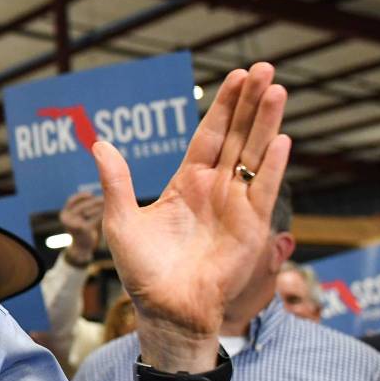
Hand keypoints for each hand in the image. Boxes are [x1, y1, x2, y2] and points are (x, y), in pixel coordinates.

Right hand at [59, 192, 102, 263]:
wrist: (81, 248)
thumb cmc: (83, 229)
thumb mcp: (78, 218)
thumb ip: (83, 207)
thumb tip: (95, 193)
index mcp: (64, 214)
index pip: (71, 201)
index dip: (81, 196)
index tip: (91, 194)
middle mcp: (66, 219)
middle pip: (83, 205)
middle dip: (95, 201)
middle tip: (105, 198)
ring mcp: (74, 224)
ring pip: (90, 211)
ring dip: (100, 207)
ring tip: (108, 205)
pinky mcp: (83, 229)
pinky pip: (95, 218)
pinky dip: (103, 214)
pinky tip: (108, 214)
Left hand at [94, 64, 287, 365]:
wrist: (166, 312)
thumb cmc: (143, 273)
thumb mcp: (121, 223)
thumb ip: (115, 183)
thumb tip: (99, 143)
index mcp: (186, 184)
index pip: (209, 135)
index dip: (223, 106)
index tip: (236, 76)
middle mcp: (216, 190)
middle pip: (238, 136)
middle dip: (250, 103)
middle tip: (265, 68)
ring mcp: (236, 207)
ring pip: (255, 156)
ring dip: (266, 123)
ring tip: (276, 89)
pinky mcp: (251, 229)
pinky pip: (263, 191)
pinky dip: (273, 166)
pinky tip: (281, 139)